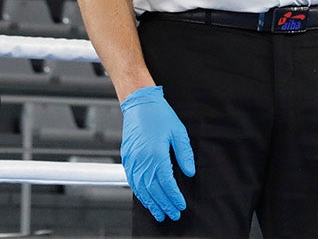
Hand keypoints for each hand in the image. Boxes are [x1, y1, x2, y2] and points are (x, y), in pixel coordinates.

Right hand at [119, 85, 194, 221]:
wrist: (139, 102)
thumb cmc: (159, 114)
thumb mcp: (178, 132)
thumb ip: (184, 154)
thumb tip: (189, 172)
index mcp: (156, 153)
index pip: (166, 182)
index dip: (174, 196)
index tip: (181, 205)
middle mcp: (142, 159)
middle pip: (154, 189)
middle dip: (164, 204)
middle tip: (172, 215)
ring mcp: (133, 160)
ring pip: (141, 188)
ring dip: (150, 203)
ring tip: (159, 213)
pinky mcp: (127, 158)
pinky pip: (132, 180)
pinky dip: (139, 193)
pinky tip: (146, 199)